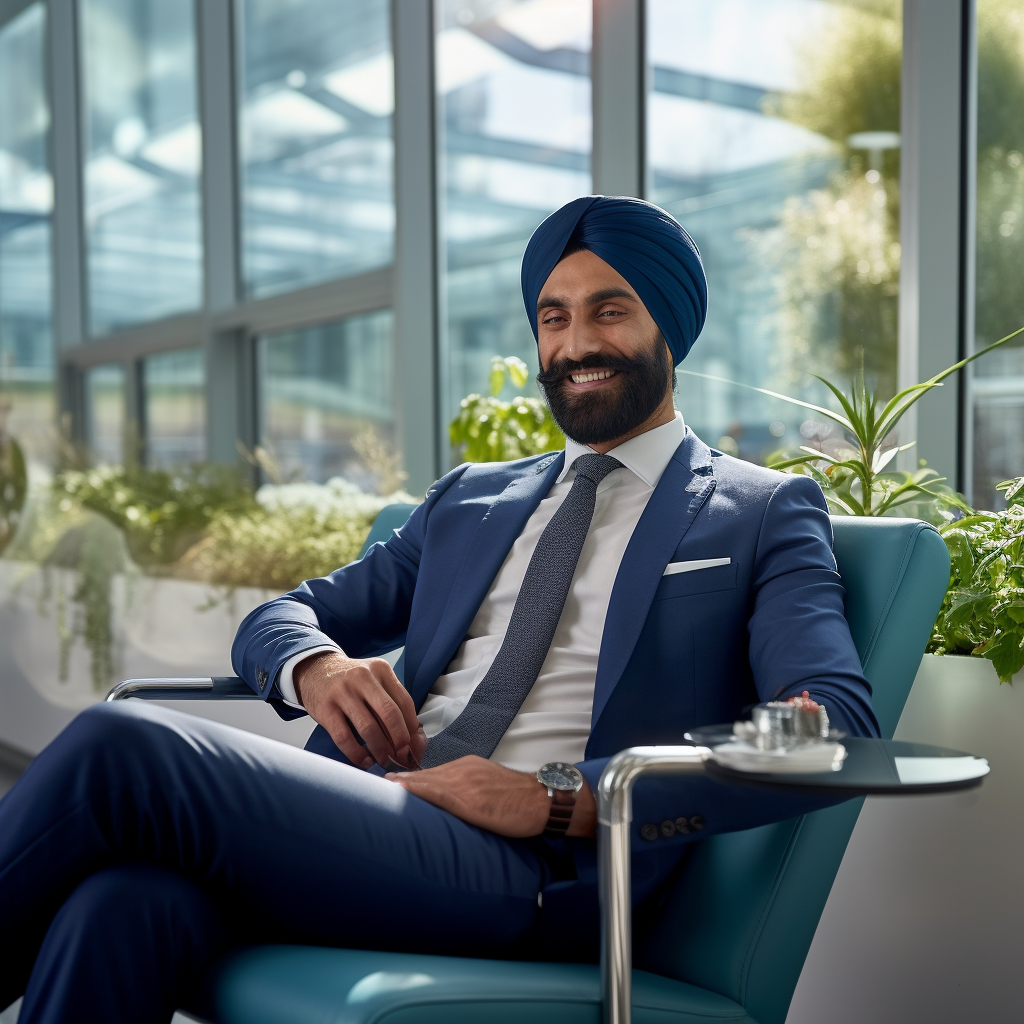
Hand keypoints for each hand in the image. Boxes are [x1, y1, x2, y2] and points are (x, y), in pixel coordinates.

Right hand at [294, 651, 426, 769]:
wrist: (315, 671)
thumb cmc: (351, 682)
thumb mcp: (374, 681)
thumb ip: (393, 703)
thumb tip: (415, 739)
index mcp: (381, 670)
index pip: (405, 702)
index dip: (412, 728)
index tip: (414, 746)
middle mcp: (363, 678)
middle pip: (390, 714)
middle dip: (400, 741)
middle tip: (402, 756)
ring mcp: (343, 692)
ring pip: (368, 728)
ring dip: (380, 750)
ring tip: (384, 761)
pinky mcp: (326, 708)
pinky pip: (344, 737)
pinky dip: (357, 754)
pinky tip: (365, 760)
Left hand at [386, 755, 596, 838]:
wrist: (544, 801)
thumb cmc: (522, 801)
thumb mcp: (492, 789)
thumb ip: (471, 792)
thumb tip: (454, 807)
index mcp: (468, 768)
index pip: (433, 773)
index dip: (411, 779)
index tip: (391, 782)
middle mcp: (463, 770)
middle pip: (424, 775)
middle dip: (400, 780)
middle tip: (375, 783)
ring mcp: (464, 783)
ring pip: (425, 782)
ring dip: (401, 785)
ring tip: (379, 788)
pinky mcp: (468, 799)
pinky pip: (435, 793)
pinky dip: (414, 790)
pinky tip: (399, 791)